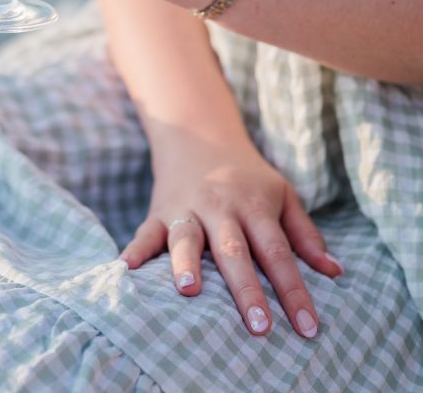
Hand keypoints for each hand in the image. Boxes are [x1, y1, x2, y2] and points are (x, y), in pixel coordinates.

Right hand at [120, 135, 343, 338]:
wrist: (199, 135)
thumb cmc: (248, 176)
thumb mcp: (283, 194)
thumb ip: (306, 234)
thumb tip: (336, 272)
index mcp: (255, 205)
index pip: (278, 252)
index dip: (293, 290)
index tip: (307, 327)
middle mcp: (221, 207)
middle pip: (234, 250)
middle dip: (246, 289)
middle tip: (259, 326)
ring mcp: (188, 208)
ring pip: (187, 238)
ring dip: (187, 264)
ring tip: (189, 291)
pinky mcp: (159, 212)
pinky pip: (146, 231)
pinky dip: (136, 250)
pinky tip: (127, 269)